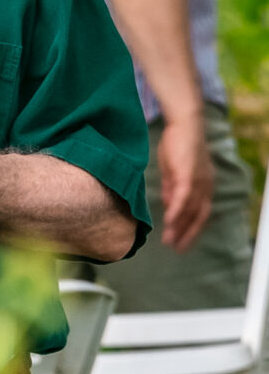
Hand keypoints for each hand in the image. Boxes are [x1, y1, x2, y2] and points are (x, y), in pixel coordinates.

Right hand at [158, 108, 214, 252]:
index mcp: (203, 185)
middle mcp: (205, 186)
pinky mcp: (189, 175)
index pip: (200, 212)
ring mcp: (199, 181)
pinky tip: (168, 222)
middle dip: (187, 234)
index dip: (191, 228)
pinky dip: (177, 211)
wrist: (184, 123)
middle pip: (198, 216)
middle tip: (176, 249)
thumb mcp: (174, 171)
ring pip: (190, 210)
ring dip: (179, 227)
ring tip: (169, 240)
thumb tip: (170, 206)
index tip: (181, 241)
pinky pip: (184, 198)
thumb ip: (172, 189)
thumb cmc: (178, 143)